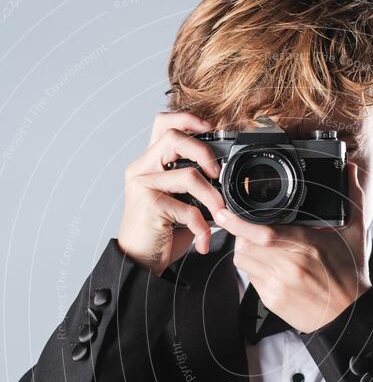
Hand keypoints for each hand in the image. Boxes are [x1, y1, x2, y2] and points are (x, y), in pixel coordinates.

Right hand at [118, 111, 224, 274]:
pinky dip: (202, 227)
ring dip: (212, 196)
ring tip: (220, 214)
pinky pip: (188, 210)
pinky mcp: (149, 206)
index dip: (187, 118)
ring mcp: (142, 185)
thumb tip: (225, 175)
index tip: (211, 127)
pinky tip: (202, 241)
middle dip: (204, 151)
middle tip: (218, 173)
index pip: (163, 123)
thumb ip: (194, 184)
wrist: (139, 263)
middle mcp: (141, 169)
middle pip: (174, 137)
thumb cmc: (161, 233)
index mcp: (148, 163)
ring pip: (187, 175)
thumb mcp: (179, 202)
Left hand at [214, 163, 370, 332]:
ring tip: (262, 247)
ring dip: (246, 250)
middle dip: (242, 234)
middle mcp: (290, 266)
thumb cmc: (350, 274)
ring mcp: (279, 286)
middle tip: (251, 228)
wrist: (349, 315)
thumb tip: (351, 168)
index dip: (238, 222)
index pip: (264, 233)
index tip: (223, 212)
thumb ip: (353, 197)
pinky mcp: (272, 301)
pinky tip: (271, 266)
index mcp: (307, 245)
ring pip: (244, 261)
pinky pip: (250, 279)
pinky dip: (254, 269)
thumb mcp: (356, 233)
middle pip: (246, 245)